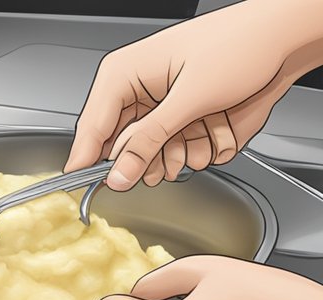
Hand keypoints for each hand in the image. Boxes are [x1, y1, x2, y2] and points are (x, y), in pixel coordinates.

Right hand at [66, 0, 322, 190]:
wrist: (282, 38)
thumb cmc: (239, 44)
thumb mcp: (190, 97)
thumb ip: (149, 141)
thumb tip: (118, 174)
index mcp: (122, 75)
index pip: (91, 129)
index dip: (87, 162)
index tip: (88, 189)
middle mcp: (137, 93)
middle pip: (121, 148)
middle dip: (148, 159)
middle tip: (164, 164)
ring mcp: (160, 108)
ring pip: (151, 154)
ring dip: (178, 155)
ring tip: (199, 138)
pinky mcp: (180, 119)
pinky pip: (176, 151)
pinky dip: (197, 149)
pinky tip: (213, 131)